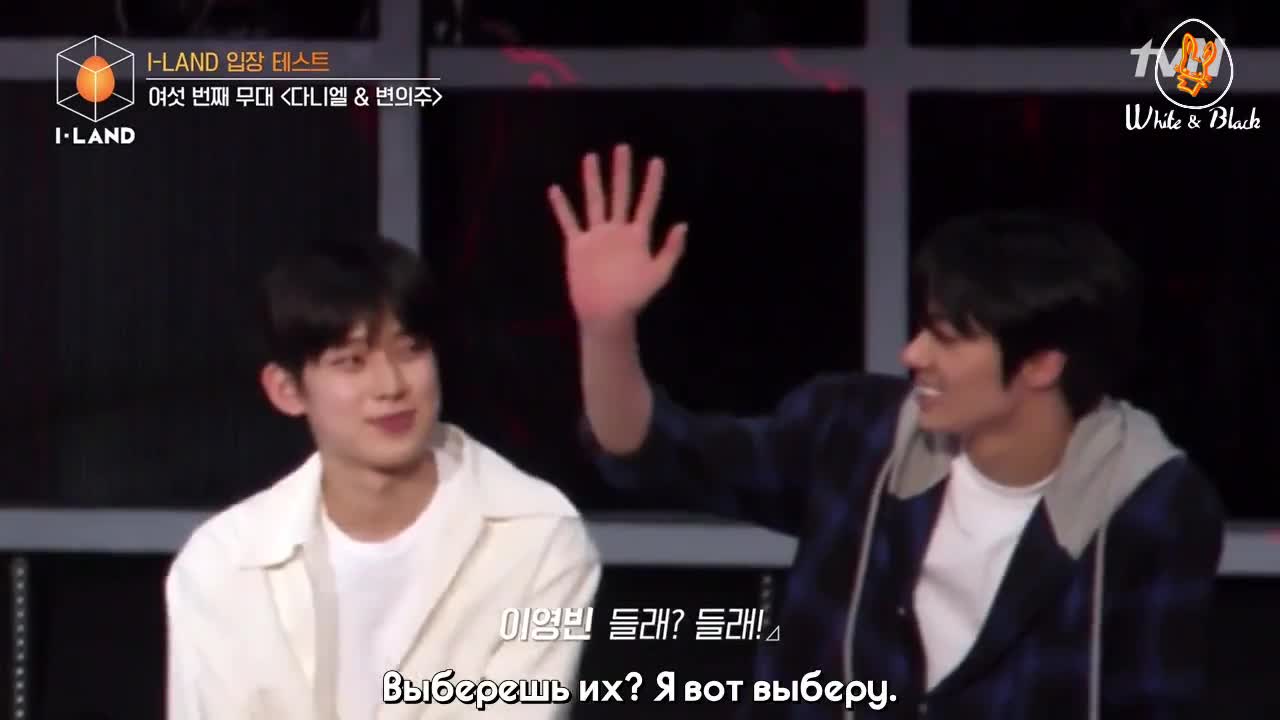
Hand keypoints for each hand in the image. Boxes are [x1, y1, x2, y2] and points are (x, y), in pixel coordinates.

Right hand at [548, 144, 687, 330]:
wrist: (606, 313)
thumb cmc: (634, 297)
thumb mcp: (658, 275)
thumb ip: (670, 250)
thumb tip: (683, 225)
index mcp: (638, 236)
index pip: (647, 203)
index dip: (653, 183)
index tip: (657, 161)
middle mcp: (617, 230)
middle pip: (620, 194)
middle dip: (621, 172)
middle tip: (622, 148)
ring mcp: (596, 236)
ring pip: (595, 201)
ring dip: (593, 180)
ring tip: (591, 157)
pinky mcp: (578, 245)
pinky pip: (569, 222)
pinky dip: (562, 207)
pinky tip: (555, 190)